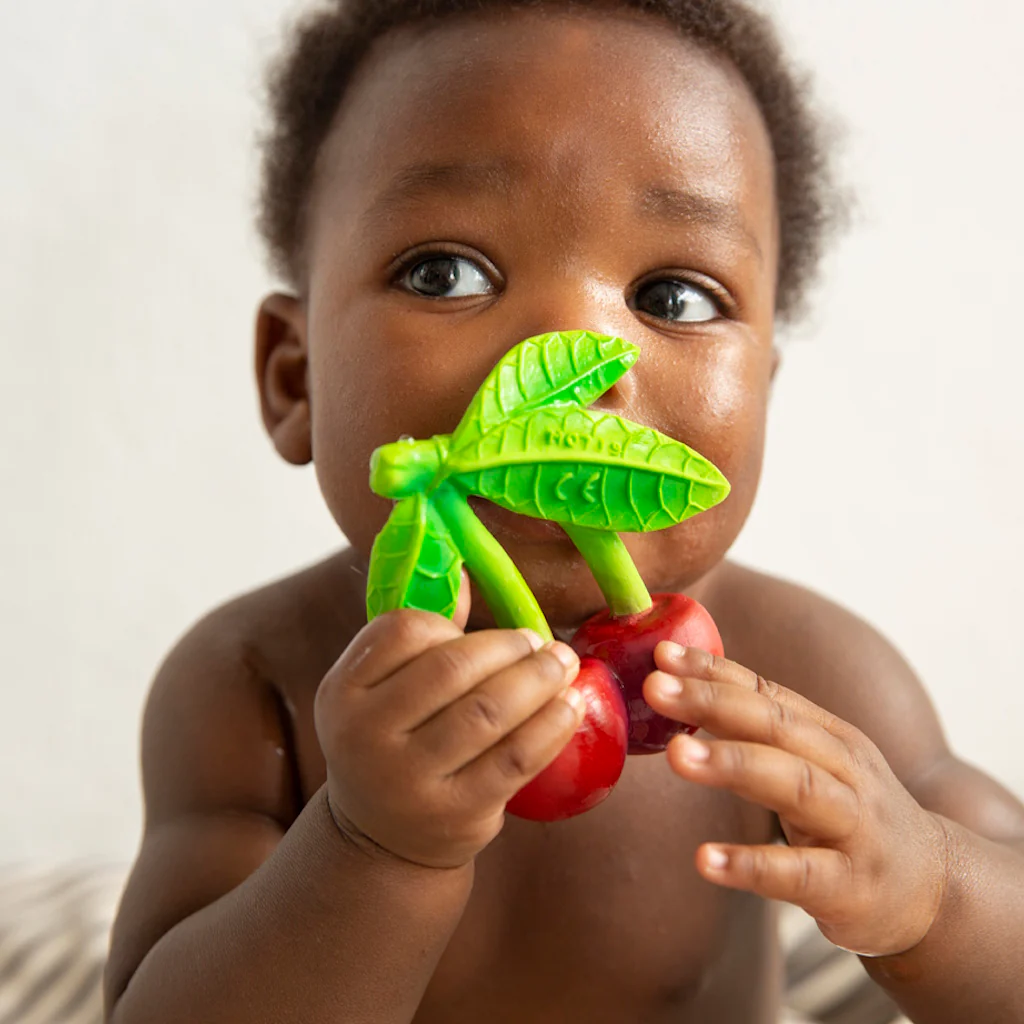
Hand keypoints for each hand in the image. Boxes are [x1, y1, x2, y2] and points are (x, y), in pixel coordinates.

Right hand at [315, 576, 584, 868]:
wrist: (381, 840)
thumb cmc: (393, 744)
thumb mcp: (383, 693)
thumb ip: (420, 637)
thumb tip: (464, 574)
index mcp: (341, 692)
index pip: (401, 631)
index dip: (452, 624)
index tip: (483, 633)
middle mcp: (364, 736)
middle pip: (451, 668)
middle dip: (509, 647)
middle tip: (542, 642)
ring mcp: (408, 780)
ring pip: (488, 711)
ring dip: (538, 679)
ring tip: (563, 664)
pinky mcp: (456, 813)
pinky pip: (516, 757)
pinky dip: (551, 724)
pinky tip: (570, 706)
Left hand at [643, 645, 950, 956]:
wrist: (933, 889)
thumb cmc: (850, 814)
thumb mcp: (814, 763)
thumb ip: (757, 730)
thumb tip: (682, 688)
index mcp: (828, 736)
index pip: (765, 693)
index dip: (714, 671)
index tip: (662, 654)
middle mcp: (845, 771)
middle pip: (777, 726)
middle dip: (714, 703)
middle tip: (655, 687)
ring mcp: (853, 828)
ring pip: (794, 785)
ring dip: (733, 764)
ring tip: (676, 754)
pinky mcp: (850, 887)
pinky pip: (798, 874)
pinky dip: (752, 866)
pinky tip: (705, 860)